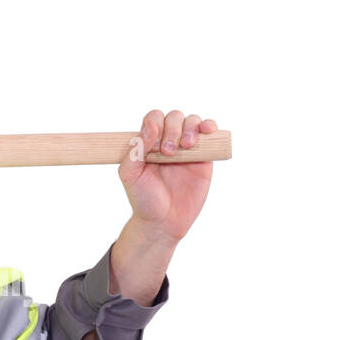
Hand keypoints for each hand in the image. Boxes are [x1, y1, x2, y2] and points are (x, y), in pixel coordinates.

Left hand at [117, 109, 216, 242]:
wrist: (163, 222)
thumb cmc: (144, 199)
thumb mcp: (130, 175)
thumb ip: (135, 149)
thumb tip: (151, 125)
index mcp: (148, 143)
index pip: (154, 118)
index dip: (156, 125)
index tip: (154, 147)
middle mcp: (167, 141)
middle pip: (174, 117)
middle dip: (172, 129)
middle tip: (168, 152)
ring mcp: (187, 148)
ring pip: (192, 121)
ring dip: (190, 127)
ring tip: (185, 146)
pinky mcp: (204, 157)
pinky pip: (209, 134)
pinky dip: (209, 126)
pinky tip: (206, 130)